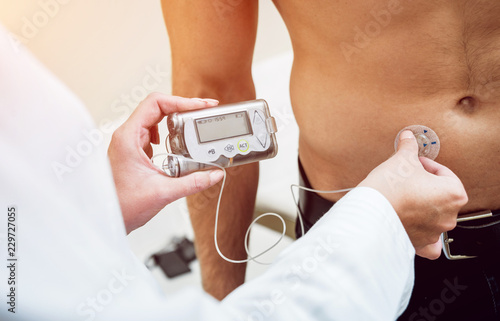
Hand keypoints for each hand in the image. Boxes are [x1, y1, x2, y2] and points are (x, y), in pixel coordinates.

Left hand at [108, 93, 223, 232]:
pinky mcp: (136, 151)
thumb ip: (192, 182)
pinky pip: (154, 133)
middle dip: (183, 108)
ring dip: (176, 120)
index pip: (156, 104)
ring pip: (156, 119)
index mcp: (129, 137)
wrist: (109, 219)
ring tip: (195, 124)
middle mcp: (128, 136)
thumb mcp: (163, 192)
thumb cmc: (123, 205)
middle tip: (204, 111)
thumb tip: (214, 173)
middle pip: (158, 107)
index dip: (181, 101)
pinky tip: (180, 143)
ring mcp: (131, 143)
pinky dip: (170, 134)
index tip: (200, 106)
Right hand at [358, 130, 467, 258]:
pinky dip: (425, 235)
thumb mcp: (401, 160)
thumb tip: (409, 137)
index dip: (428, 165)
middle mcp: (448, 216)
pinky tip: (415, 226)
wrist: (369, 213)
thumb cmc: (389, 188)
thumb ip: (409, 147)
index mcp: (453, 194)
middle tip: (408, 178)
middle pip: (441, 196)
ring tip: (404, 197)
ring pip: (435, 217)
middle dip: (426, 186)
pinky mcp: (419, 244)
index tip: (415, 163)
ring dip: (423, 207)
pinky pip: (429, 243)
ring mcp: (434, 232)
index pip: (444, 173)